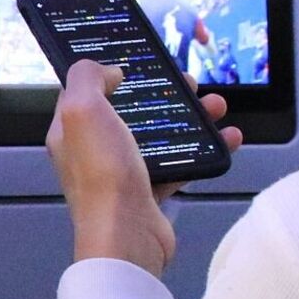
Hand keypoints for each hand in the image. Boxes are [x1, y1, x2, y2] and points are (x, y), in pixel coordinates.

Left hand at [46, 61, 241, 276]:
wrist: (127, 235)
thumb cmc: (103, 175)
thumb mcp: (83, 111)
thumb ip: (87, 80)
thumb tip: (107, 71)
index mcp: (70, 131)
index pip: (85, 93)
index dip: (110, 74)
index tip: (141, 63)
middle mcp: (93, 151)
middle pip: (131, 111)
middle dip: (163, 94)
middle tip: (191, 83)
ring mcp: (122, 172)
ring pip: (159, 135)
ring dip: (192, 118)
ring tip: (218, 107)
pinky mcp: (149, 191)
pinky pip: (180, 164)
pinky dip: (205, 150)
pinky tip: (227, 139)